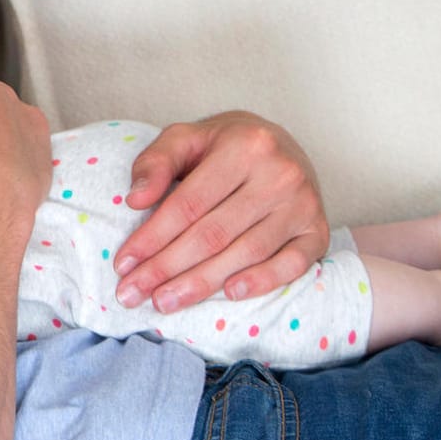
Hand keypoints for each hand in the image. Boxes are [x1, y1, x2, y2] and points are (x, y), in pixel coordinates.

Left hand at [112, 111, 327, 312]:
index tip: (122, 263)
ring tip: (164, 301)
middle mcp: (280, 175)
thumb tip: (135, 199)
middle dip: (167, 268)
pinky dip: (262, 281)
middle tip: (132, 293)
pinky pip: (293, 264)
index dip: (152, 237)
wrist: (278, 145)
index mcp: (245, 146)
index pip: (188, 204)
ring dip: (202, 283)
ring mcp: (303, 205)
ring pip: (246, 253)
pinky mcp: (317, 230)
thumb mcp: (185, 138)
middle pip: (213, 233)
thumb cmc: (222, 146)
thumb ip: (155, 163)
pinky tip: (229, 294)